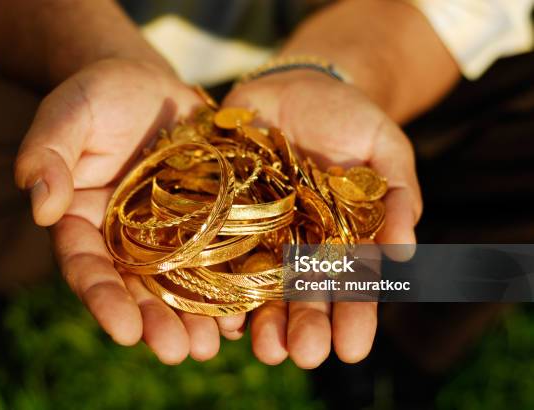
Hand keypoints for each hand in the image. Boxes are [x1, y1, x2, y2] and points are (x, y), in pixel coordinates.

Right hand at [15, 59, 240, 363]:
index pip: (88, 268)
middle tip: (178, 352)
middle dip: (156, 322)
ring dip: (195, 316)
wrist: (146, 85)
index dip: (104, 300)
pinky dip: (230, 282)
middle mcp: (125, 239)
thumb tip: (40, 206)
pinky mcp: (206, 218)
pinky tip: (246, 310)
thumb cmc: (99, 96)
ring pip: (180, 282)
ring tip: (213, 344)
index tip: (124, 330)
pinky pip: (218, 254)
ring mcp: (168, 232)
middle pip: (138, 288)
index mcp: (85, 223)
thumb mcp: (67, 116)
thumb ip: (48, 155)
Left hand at [222, 70, 422, 367]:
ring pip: (260, 285)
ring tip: (266, 348)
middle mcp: (300, 244)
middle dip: (306, 327)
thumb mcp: (386, 149)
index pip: (351, 284)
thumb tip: (404, 252)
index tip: (353, 348)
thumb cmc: (349, 117)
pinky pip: (218, 253)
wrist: (297, 85)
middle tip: (306, 355)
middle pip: (303, 294)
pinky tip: (220, 313)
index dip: (355, 317)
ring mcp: (260, 231)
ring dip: (263, 320)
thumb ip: (398, 196)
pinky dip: (217, 284)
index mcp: (342, 237)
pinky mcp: (224, 213)